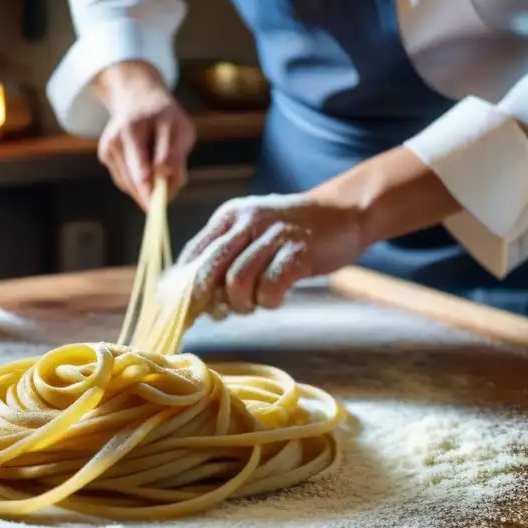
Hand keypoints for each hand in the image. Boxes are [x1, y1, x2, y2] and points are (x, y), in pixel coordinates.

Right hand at [94, 61, 195, 209]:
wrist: (138, 98)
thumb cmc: (164, 115)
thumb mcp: (180, 129)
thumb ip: (175, 157)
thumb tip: (168, 184)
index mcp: (133, 128)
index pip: (141, 168)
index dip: (150, 192)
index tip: (157, 209)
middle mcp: (115, 139)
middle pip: (132, 180)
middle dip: (150, 194)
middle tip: (165, 201)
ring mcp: (108, 148)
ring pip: (128, 184)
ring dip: (146, 190)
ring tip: (163, 179)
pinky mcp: (105, 156)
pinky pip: (125, 180)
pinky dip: (138, 184)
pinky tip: (148, 173)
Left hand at [176, 146, 461, 316]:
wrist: (343, 213)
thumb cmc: (293, 233)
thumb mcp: (252, 234)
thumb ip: (226, 259)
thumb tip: (197, 299)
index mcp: (229, 216)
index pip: (192, 254)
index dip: (184, 286)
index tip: (187, 309)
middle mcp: (247, 221)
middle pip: (209, 269)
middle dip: (209, 300)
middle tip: (219, 313)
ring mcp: (273, 235)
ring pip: (237, 282)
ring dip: (242, 303)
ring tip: (255, 303)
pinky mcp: (298, 251)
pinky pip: (270, 287)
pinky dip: (269, 301)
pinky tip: (275, 298)